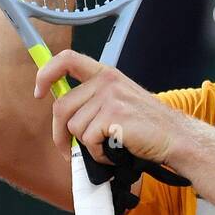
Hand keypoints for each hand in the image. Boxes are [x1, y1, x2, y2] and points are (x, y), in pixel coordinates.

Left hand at [34, 49, 186, 166]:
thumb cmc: (147, 126)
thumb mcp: (120, 101)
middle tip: (67, 151)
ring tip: (106, 149)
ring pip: (74, 127)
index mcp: (106, 74)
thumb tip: (63, 120)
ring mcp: (110, 97)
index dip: (46, 73)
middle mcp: (106, 82)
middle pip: (61, 106)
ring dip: (86, 146)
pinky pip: (88, 140)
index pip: (67, 59)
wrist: (175, 137)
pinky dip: (97, 154)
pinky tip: (113, 153)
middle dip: (59, 134)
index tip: (39, 92)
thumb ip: (94, 102)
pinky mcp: (114, 116)